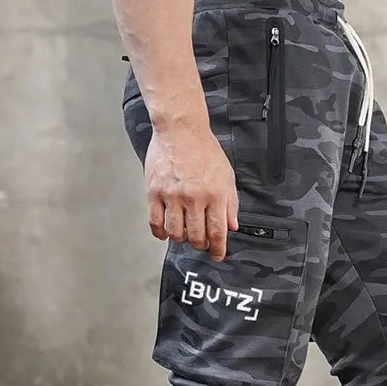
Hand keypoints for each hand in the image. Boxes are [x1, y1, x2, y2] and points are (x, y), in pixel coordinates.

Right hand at [145, 123, 238, 261]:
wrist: (181, 130)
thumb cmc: (205, 151)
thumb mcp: (226, 176)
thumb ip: (230, 203)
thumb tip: (232, 226)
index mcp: (215, 195)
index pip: (217, 232)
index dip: (217, 249)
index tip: (217, 255)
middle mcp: (194, 197)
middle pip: (196, 237)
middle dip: (200, 245)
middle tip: (200, 242)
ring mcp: (173, 195)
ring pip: (176, 233)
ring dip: (181, 239)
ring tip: (184, 233)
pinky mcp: (155, 192)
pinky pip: (156, 222)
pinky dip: (160, 233)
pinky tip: (165, 233)